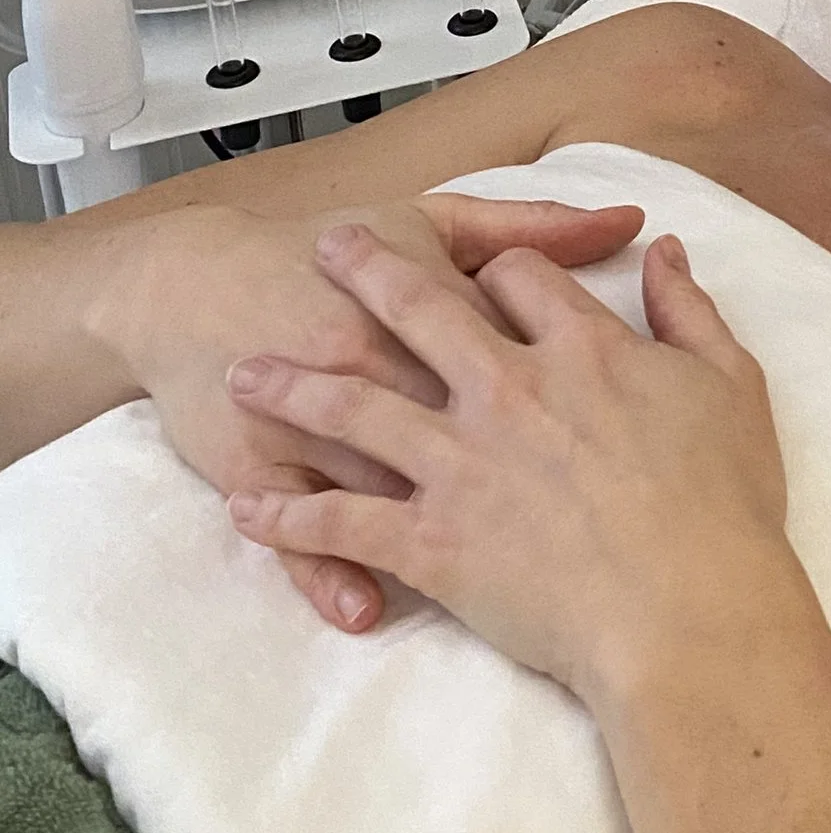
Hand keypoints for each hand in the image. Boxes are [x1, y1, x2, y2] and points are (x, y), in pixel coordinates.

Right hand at [93, 194, 642, 635]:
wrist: (192, 283)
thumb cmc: (330, 252)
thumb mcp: (431, 222)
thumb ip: (532, 225)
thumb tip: (635, 221)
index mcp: (440, 306)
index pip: (532, 350)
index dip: (586, 392)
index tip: (636, 433)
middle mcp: (385, 363)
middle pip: (472, 426)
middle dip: (532, 474)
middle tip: (587, 522)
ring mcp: (323, 423)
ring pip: (388, 485)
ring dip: (438, 535)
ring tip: (493, 591)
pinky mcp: (266, 468)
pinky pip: (307, 527)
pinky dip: (334, 571)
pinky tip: (366, 611)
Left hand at [225, 224, 799, 717]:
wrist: (686, 609)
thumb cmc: (723, 502)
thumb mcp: (731, 384)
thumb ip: (692, 311)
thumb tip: (669, 250)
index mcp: (579, 350)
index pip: (520, 278)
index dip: (495, 264)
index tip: (477, 266)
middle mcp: (507, 389)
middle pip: (418, 312)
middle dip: (366, 273)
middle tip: (322, 247)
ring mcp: (461, 464)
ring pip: (354, 409)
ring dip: (293, 388)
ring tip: (245, 371)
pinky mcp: (433, 540)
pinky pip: (341, 523)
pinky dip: (289, 517)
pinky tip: (248, 508)